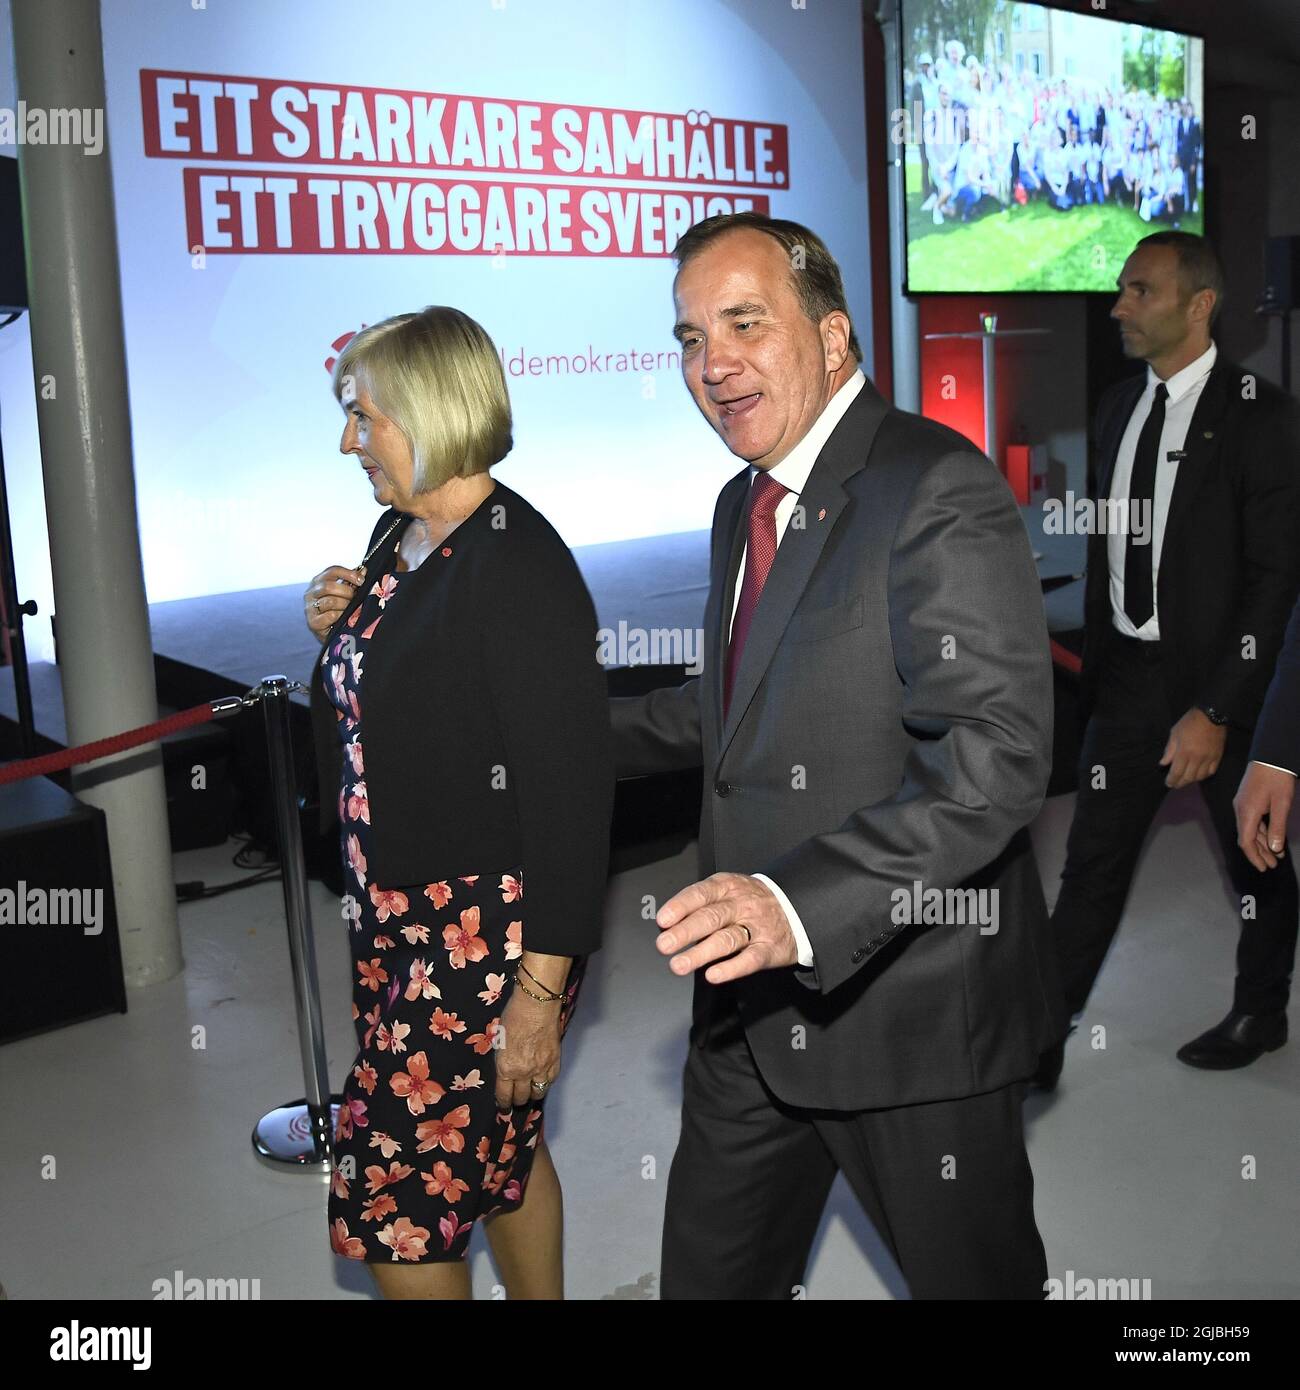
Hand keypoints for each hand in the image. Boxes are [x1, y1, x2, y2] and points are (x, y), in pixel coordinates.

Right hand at [304, 564, 364, 638]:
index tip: (361, 581)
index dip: (348, 574)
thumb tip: (364, 571)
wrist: (331, 634)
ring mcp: (309, 608)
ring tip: (350, 610)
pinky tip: (343, 619)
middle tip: (355, 599)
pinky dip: (340, 616)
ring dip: (345, 606)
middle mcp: (310, 593)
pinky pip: (331, 615)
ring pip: (331, 601)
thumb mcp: (343, 594)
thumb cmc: (337, 611)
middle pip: (329, 586)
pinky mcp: (312, 622)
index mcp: (318, 582)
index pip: (332, 571)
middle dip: (347, 592)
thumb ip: (351, 582)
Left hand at [495, 986, 562, 1109]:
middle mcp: (523, 1073)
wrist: (536, 1004)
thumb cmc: (513, 1017)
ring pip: (538, 1092)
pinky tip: (543, 1079)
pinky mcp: (555, 1061)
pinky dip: (546, 1082)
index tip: (503, 1105)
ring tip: (530, 1092)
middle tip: (516, 1099)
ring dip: (533, 1093)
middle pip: (522, 1097)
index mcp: (505, 1068)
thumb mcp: (500, 1041)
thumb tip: (506, 1070)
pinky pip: (551, 1080)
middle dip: (517, 1100)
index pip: (504, 1095)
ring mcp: (541, 1069)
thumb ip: (503, 1059)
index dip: (503, 1102)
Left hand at [655, 872, 796, 982]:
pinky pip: (750, 959)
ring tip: (679, 965)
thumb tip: (667, 924)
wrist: (797, 907)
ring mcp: (756, 927)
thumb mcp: (728, 890)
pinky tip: (713, 975)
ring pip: (727, 939)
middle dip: (685, 932)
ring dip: (700, 953)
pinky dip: (731, 968)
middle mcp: (741, 905)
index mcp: (727, 887)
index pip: (701, 894)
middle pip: (711, 918)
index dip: (680, 906)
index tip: (663, 920)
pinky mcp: (769, 949)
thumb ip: (700, 904)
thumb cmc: (751, 901)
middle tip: (664, 945)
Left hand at [1159, 707, 1226, 788]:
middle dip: (1180, 783)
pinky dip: (1204, 775)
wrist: (1211, 716)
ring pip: (1200, 777)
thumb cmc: (1189, 723)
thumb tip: (1163, 764)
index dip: (1172, 780)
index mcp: (1184, 752)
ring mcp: (1209, 759)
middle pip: (1188, 777)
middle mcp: (1197, 758)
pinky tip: (1199, 774)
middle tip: (1175, 784)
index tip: (1168, 783)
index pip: (1177, 772)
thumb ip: (1169, 750)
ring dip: (1191, 780)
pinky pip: (1211, 772)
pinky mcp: (1218, 757)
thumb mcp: (1174, 734)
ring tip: (1185, 779)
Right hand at [1234, 760, 1294, 870]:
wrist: (1270, 755)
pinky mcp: (1247, 800)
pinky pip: (1252, 821)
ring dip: (1261, 843)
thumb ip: (1277, 827)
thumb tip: (1275, 848)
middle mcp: (1240, 810)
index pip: (1246, 841)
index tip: (1264, 868)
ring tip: (1275, 854)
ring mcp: (1242, 804)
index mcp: (1247, 812)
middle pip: (1247, 837)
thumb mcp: (1281, 804)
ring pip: (1250, 830)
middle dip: (1260, 853)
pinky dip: (1261, 832)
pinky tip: (1271, 837)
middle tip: (1273, 865)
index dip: (1254, 857)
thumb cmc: (1277, 778)